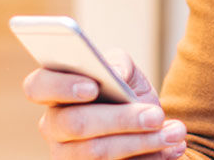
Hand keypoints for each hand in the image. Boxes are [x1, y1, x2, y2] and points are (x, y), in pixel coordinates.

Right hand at [23, 49, 186, 158]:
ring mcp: (67, 156)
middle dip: (120, 119)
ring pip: (97, 153)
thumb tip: (116, 71)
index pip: (38, 86)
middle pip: (75, 124)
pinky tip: (173, 150)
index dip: (61, 86)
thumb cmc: (129, 95)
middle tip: (156, 115)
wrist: (148, 128)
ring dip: (142, 142)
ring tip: (175, 132)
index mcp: (57, 93)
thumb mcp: (127, 74)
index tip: (93, 87)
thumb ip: (119, 63)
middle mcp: (55, 127)